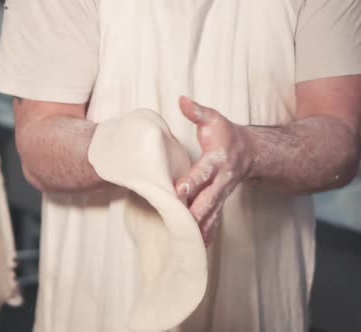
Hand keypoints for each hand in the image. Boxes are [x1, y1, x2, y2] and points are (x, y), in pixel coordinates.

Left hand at [175, 96, 252, 245]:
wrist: (252, 152)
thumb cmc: (227, 135)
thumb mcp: (214, 119)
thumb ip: (197, 111)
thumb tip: (181, 100)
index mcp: (217, 161)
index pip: (202, 172)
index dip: (191, 182)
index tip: (179, 191)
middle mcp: (220, 181)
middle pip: (207, 200)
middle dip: (193, 213)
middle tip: (178, 223)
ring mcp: (221, 194)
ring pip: (210, 214)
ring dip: (198, 229)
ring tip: (185, 245)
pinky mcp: (219, 203)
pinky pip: (213, 221)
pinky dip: (206, 235)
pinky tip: (196, 249)